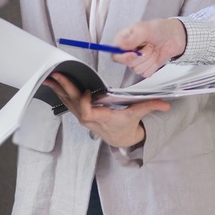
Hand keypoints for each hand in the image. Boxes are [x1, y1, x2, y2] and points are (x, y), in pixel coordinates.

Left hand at [43, 72, 169, 147]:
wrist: (120, 139)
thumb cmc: (127, 126)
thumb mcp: (138, 115)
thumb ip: (151, 107)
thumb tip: (167, 105)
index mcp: (102, 118)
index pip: (88, 112)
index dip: (85, 102)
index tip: (87, 91)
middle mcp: (90, 118)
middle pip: (74, 104)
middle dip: (65, 89)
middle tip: (57, 75)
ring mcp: (83, 116)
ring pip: (67, 102)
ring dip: (58, 89)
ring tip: (48, 77)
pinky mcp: (80, 113)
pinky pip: (68, 102)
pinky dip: (60, 92)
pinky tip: (53, 84)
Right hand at [111, 18, 186, 76]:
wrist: (173, 36)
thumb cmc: (158, 29)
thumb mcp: (144, 29)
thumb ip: (132, 38)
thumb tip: (120, 45)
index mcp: (124, 40)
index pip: (115, 54)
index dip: (123, 57)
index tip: (134, 54)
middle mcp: (128, 52)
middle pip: (128, 63)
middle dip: (142, 55)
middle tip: (149, 45)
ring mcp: (136, 61)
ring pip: (138, 69)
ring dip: (150, 59)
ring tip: (153, 48)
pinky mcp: (145, 68)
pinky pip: (146, 73)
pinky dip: (154, 65)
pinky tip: (156, 55)